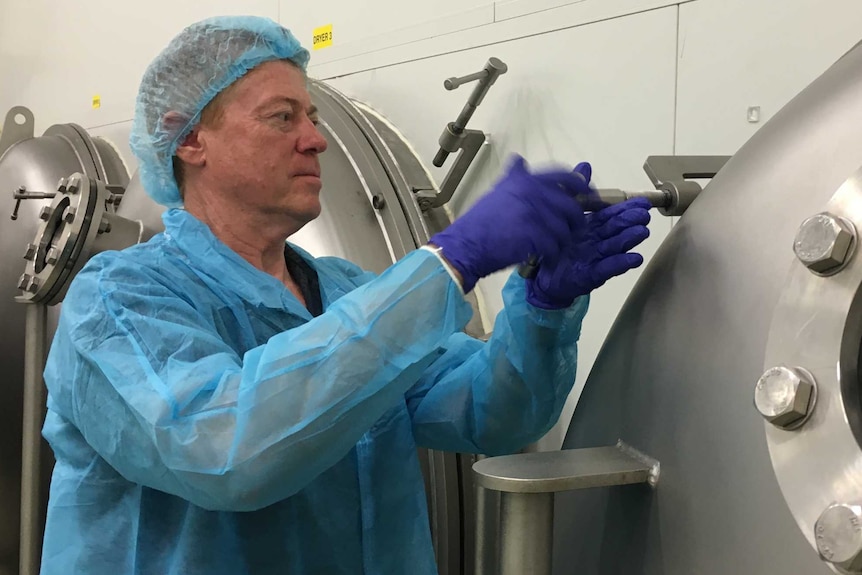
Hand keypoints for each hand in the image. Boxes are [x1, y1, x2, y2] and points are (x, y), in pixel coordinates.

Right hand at [429, 155, 591, 292]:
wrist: (465, 245)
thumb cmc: (479, 222)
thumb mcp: (497, 191)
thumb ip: (514, 177)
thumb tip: (519, 160)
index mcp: (524, 180)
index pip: (564, 177)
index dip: (581, 186)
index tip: (588, 195)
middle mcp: (531, 192)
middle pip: (570, 205)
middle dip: (578, 219)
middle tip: (578, 229)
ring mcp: (534, 213)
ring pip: (565, 228)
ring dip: (564, 240)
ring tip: (558, 247)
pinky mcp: (534, 234)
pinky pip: (556, 245)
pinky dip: (554, 254)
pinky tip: (549, 258)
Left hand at [525, 163, 650, 308]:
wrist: (542, 278)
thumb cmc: (557, 248)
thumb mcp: (562, 216)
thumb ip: (575, 192)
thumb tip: (585, 165)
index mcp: (591, 228)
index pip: (610, 215)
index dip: (625, 208)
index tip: (642, 201)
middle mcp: (596, 243)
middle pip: (615, 230)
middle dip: (630, 221)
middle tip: (645, 213)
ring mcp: (595, 259)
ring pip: (614, 247)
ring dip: (629, 240)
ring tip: (642, 232)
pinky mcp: (589, 275)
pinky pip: (606, 268)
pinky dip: (620, 263)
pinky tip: (634, 258)